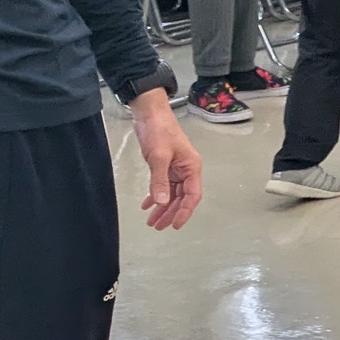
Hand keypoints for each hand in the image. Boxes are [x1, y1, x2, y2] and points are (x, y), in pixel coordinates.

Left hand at [129, 90, 203, 229]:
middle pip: (182, 197)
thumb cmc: (159, 130)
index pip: (192, 195)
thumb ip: (160, 180)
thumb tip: (162, 201)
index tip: (174, 224)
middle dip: (171, 213)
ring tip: (151, 221)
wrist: (149, 113)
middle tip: (158, 226)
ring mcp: (176, 168)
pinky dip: (155, 195)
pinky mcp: (165, 165)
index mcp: (192, 167)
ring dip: (162, 207)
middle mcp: (186, 170)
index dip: (185, 211)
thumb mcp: (159, 156)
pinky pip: (163, 185)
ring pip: (172, 194)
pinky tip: (146, 205)